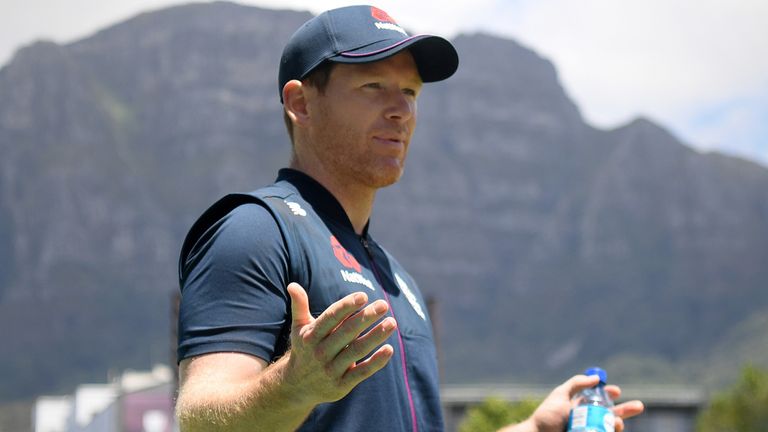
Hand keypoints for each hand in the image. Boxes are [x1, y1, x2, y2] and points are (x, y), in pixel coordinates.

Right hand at [283, 282, 397, 404]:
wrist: (296, 386)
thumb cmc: (304, 349)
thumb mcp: (299, 328)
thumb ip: (299, 306)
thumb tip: (292, 284)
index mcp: (312, 335)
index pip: (331, 318)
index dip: (346, 306)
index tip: (363, 296)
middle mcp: (320, 352)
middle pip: (346, 332)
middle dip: (366, 317)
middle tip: (384, 304)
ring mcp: (331, 369)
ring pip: (357, 351)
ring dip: (376, 336)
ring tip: (392, 322)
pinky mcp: (342, 385)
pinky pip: (362, 372)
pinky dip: (376, 362)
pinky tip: (389, 349)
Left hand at [522, 374, 644, 431]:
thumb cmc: (546, 417)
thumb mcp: (559, 396)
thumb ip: (576, 384)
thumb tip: (597, 378)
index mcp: (580, 406)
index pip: (600, 398)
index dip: (610, 393)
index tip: (616, 391)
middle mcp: (587, 419)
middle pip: (611, 414)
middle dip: (626, 410)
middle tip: (638, 406)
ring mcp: (590, 430)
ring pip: (610, 427)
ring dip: (618, 423)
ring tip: (617, 423)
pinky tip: (612, 429)